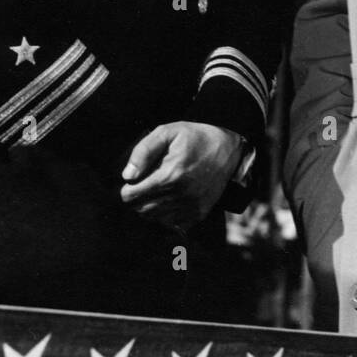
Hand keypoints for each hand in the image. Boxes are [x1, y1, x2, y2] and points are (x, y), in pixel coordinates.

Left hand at [119, 121, 243, 228]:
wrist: (229, 150)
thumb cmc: (195, 138)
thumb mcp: (168, 132)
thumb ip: (144, 151)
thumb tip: (127, 175)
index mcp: (169, 175)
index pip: (131, 195)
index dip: (127, 188)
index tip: (132, 181)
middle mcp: (180, 195)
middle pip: (140, 209)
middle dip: (136, 199)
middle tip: (142, 186)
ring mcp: (190, 206)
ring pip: (154, 219)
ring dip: (149, 208)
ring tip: (155, 192)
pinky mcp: (199, 213)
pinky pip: (172, 225)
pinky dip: (166, 216)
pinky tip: (169, 201)